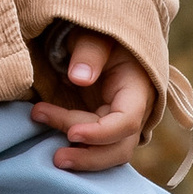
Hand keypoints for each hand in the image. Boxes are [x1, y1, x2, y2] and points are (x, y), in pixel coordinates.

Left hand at [32, 29, 152, 173]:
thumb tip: (79, 77)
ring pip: (109, 153)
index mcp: (137, 87)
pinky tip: (56, 148)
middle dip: (90, 156)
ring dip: (84, 159)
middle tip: (56, 157)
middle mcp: (135, 110)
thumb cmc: (98, 34)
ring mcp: (121, 122)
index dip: (101, 133)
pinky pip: (97, 148)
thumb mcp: (95, 34)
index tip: (72, 134)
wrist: (97, 41)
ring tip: (54, 158)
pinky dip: (80, 152)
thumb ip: (89, 51)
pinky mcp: (106, 127)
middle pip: (119, 146)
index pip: (127, 120)